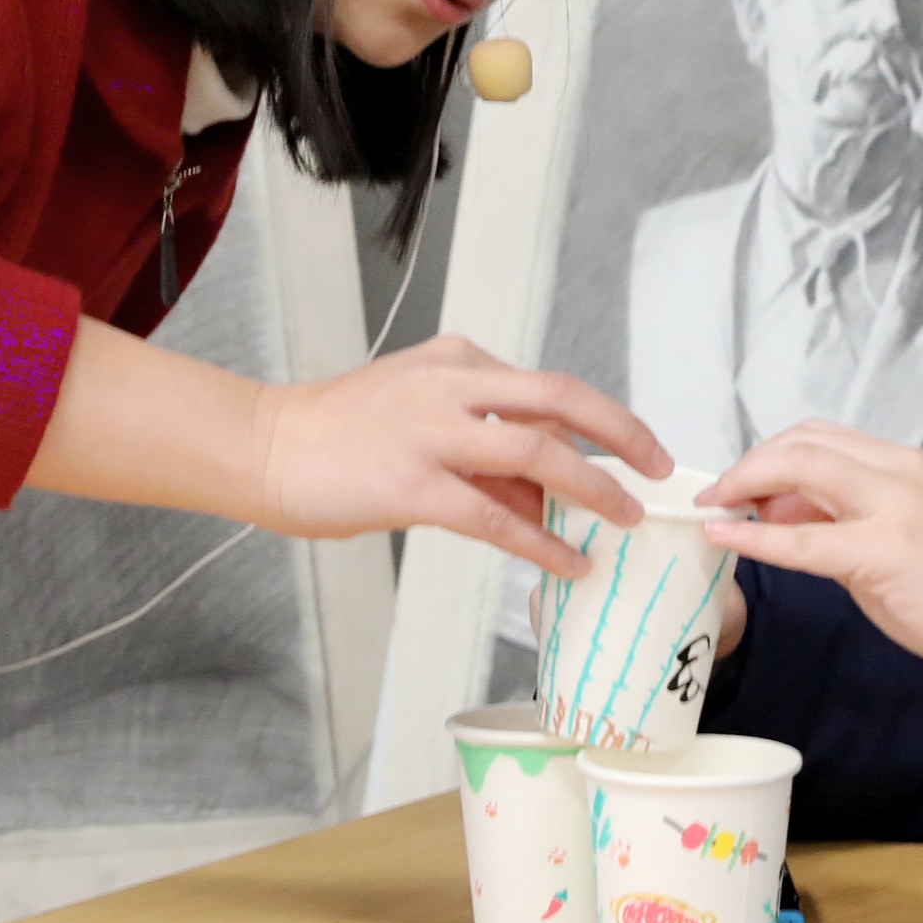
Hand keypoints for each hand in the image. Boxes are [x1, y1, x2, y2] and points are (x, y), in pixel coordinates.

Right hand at [251, 334, 667, 579]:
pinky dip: (541, 541)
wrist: (264, 447)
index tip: (633, 447)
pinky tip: (569, 563)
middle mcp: (451, 384)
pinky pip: (495, 516)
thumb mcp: (418, 415)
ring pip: (538, 452)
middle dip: (621, 433)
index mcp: (457, 359)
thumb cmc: (337, 435)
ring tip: (626, 520)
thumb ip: (482, 446)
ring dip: (593, 488)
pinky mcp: (411, 484)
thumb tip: (547, 489)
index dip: (601, 418)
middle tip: (659, 468)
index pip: (546, 385)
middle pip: (561, 398)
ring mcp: (431, 432)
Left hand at [707, 425, 922, 703]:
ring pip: (800, 467)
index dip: (768, 456)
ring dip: (746, 484)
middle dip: (748, 465)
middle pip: (803, 442)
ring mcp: (896, 505)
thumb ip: (844, 520)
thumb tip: (780, 514)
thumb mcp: (899, 540)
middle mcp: (901, 470)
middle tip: (716, 497)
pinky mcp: (886, 550)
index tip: (738, 488)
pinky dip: (756, 537)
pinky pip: (803, 539)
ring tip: (717, 512)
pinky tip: (726, 538)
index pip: (820, 437)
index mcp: (906, 464)